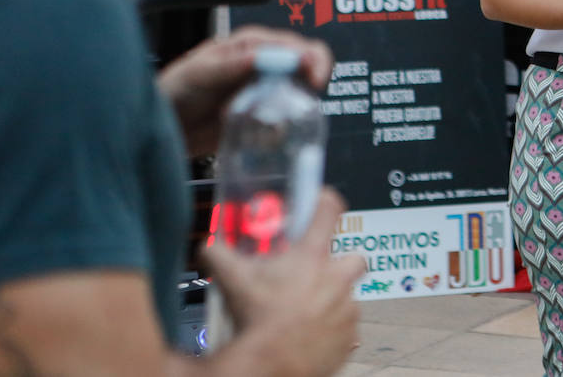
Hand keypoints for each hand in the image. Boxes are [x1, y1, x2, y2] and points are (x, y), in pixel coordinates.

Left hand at [158, 27, 333, 155]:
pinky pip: (284, 124)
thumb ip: (228, 65)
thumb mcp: (198, 72)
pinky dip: (277, 131)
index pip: (293, 44)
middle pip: (306, 67)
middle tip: (307, 98)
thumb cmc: (176, 89)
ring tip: (261, 119)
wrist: (166, 126)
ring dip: (290, 109)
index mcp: (252, 45)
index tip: (314, 77)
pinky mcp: (262, 118)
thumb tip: (259, 56)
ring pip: (298, 98)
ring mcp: (265, 93)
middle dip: (310, 82)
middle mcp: (264, 66)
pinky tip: (254, 134)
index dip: (311, 58)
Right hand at [203, 189, 365, 374]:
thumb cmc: (257, 319)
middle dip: (341, 263)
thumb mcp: (232, 280)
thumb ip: (219, 255)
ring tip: (303, 312)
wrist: (272, 364)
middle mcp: (337, 278)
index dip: (327, 201)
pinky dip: (331, 330)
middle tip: (318, 273)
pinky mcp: (350, 335)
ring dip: (330, 301)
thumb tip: (208, 246)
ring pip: (347, 297)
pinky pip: (345, 328)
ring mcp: (347, 308)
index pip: (330, 210)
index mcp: (312, 257)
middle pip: (354, 258)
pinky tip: (309, 334)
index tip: (322, 202)